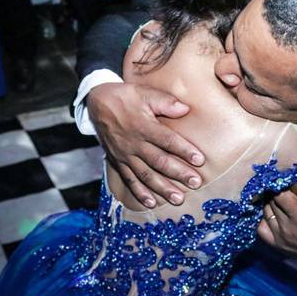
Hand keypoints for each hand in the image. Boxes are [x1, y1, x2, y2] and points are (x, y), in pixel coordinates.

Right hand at [87, 83, 205, 207]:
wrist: (96, 103)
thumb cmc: (125, 97)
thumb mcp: (145, 93)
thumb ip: (166, 102)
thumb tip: (186, 109)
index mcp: (143, 126)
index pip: (167, 141)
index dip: (184, 151)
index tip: (200, 160)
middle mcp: (134, 144)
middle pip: (159, 161)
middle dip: (179, 173)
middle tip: (196, 182)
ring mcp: (125, 155)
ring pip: (146, 175)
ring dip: (163, 188)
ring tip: (178, 198)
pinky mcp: (118, 162)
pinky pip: (129, 180)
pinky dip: (141, 193)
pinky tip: (152, 203)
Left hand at [258, 161, 296, 278]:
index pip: (280, 194)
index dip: (279, 183)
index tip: (282, 174)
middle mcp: (288, 230)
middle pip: (271, 202)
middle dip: (274, 190)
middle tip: (279, 180)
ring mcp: (281, 240)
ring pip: (264, 213)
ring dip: (269, 203)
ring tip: (276, 194)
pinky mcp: (278, 247)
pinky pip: (261, 228)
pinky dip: (265, 218)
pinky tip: (273, 211)